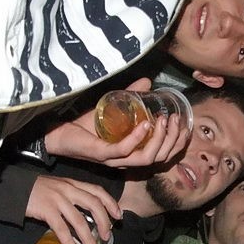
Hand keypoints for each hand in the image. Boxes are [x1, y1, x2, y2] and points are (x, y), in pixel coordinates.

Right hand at [25, 176, 120, 243]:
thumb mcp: (59, 187)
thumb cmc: (37, 190)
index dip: (110, 203)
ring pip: (79, 220)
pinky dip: (70, 242)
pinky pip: (62, 229)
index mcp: (73, 184)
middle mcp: (68, 190)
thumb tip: (88, 217)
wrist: (14, 188)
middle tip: (108, 236)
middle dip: (104, 222)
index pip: (97, 191)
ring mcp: (58, 200)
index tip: (118, 216)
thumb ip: (73, 196)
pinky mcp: (46, 210)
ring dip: (89, 238)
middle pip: (94, 204)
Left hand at [44, 78, 190, 167]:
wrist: (59, 132)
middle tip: (176, 119)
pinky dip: (136, 139)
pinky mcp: (101, 154)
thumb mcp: (114, 107)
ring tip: (165, 120)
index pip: (164, 154)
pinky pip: (123, 151)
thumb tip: (149, 82)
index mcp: (134, 153)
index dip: (178, 142)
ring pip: (146, 158)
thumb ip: (132, 96)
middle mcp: (127, 160)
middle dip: (173, 140)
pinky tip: (144, 125)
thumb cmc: (86, 124)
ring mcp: (114, 159)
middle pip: (160, 158)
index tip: (185, 123)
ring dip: (159, 140)